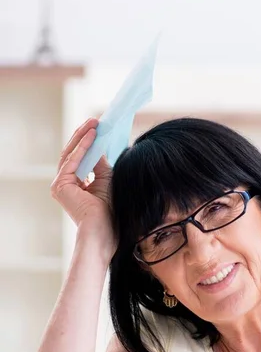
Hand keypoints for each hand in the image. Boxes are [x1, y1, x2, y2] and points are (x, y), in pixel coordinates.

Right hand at [51, 118, 114, 252]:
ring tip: (94, 123)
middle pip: (73, 154)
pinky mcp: (60, 186)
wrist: (104, 231)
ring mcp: (60, 185)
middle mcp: (65, 184)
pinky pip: (72, 161)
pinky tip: (92, 136)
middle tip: (95, 120)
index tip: (99, 128)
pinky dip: (82, 148)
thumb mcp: (107, 180)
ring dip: (83, 137)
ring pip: (70, 154)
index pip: (80, 158)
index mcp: (75, 185)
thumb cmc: (109, 211)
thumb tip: (100, 144)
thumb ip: (101, 163)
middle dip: (84, 136)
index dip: (89, 142)